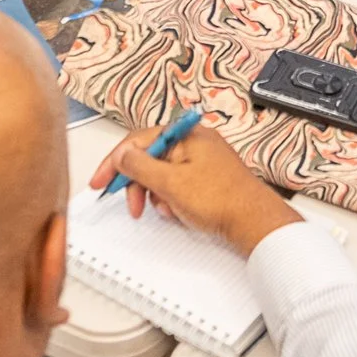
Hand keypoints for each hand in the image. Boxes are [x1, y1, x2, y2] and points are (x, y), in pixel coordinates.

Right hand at [88, 115, 300, 256]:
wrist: (254, 222)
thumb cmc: (222, 200)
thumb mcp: (170, 182)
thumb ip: (140, 166)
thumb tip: (122, 155)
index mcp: (185, 135)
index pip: (138, 141)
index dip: (115, 162)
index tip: (101, 181)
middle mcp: (194, 143)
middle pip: (149, 158)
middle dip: (138, 184)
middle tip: (132, 205)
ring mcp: (202, 161)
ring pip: (162, 175)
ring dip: (156, 195)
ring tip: (165, 210)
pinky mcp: (207, 179)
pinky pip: (177, 185)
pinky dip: (172, 200)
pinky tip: (179, 213)